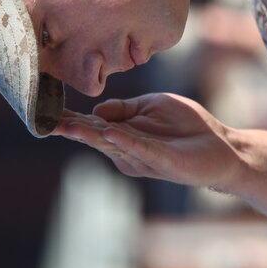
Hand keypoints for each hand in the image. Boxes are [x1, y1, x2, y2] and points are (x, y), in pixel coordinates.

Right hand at [53, 93, 242, 189]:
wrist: (221, 147)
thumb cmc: (187, 126)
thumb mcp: (153, 106)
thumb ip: (125, 108)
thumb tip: (97, 111)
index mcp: (123, 134)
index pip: (91, 125)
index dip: (70, 119)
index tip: (46, 111)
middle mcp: (127, 150)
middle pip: (94, 137)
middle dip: (71, 129)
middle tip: (46, 121)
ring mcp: (143, 158)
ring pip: (111, 144)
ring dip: (89, 134)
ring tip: (67, 125)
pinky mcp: (163, 161)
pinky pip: (141, 150)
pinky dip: (126, 141)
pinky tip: (111, 134)